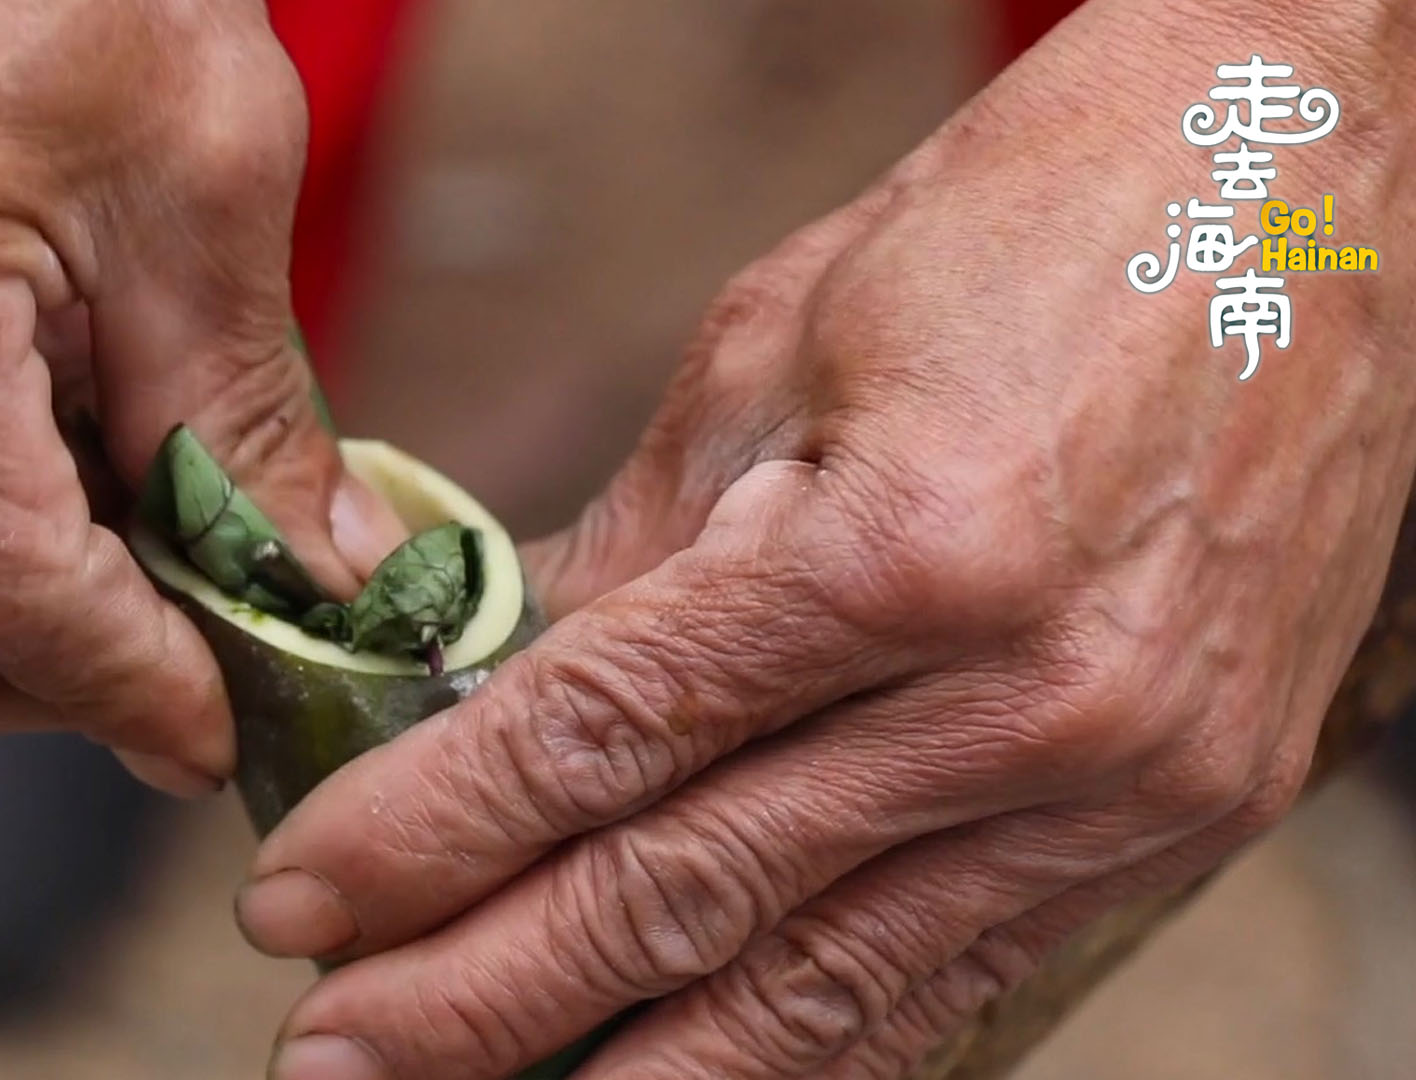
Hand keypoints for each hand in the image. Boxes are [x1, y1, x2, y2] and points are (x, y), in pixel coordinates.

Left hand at [236, 1, 1415, 1074]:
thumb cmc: (1025, 225)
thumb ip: (643, 552)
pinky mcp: (1183, 818)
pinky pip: (955, 979)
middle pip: (688, 896)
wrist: (1299, 189)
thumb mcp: (780, 346)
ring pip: (820, 988)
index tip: (304, 901)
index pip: (603, 743)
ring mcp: (1122, 784)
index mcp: (899, 551)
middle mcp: (1023, 702)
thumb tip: (506, 695)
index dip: (431, 837)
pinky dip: (809, 1052)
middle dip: (486, 995)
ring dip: (631, 1069)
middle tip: (339, 1058)